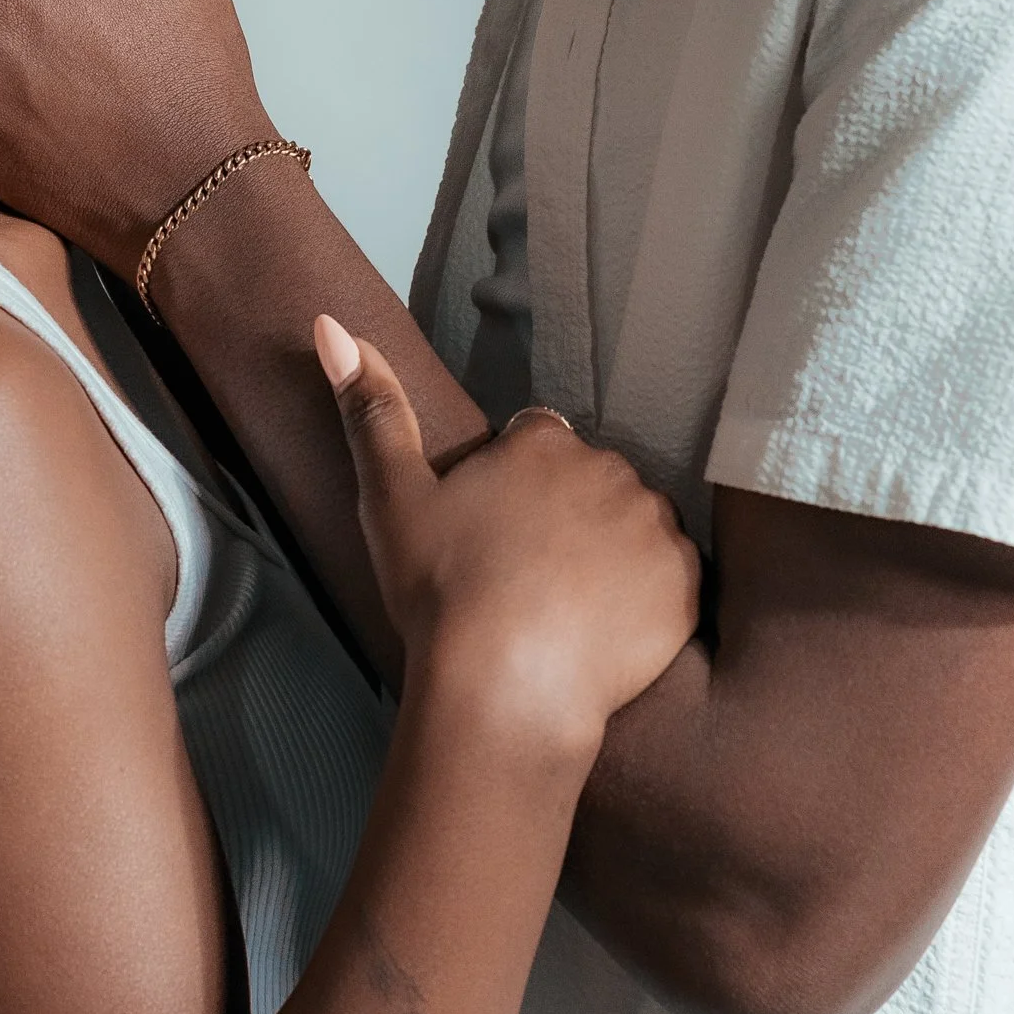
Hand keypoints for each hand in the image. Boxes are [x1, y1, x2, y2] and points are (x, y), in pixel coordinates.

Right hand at [316, 321, 701, 773]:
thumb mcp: (390, 497)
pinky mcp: (684, 582)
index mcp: (544, 442)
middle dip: (566, 514)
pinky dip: (646, 597)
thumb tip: (329, 325)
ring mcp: (655, 525)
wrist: (504, 688)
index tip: (492, 532)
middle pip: (590, 482)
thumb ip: (371, 409)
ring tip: (564, 608)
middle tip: (524, 574)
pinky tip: (603, 629)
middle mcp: (610, 468)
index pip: (538, 441)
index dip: (513, 485)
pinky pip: (671, 577)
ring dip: (609, 552)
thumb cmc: (441, 592)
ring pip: (633, 525)